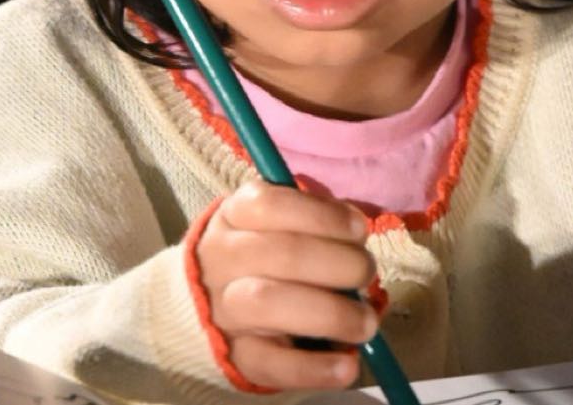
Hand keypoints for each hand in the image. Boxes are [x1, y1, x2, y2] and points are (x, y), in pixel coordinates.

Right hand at [197, 181, 376, 389]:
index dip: (322, 216)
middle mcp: (224, 258)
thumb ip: (312, 222)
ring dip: (331, 313)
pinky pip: (271, 364)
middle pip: (282, 253)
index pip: (271, 204)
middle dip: (339, 262)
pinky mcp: (234, 356)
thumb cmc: (258, 255)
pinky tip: (346, 366)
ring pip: (270, 303)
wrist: (205, 306)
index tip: (360, 229)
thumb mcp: (272, 224)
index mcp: (235, 216)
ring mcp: (224, 309)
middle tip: (367, 272)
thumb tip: (358, 232)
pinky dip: (314, 368)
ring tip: (366, 323)